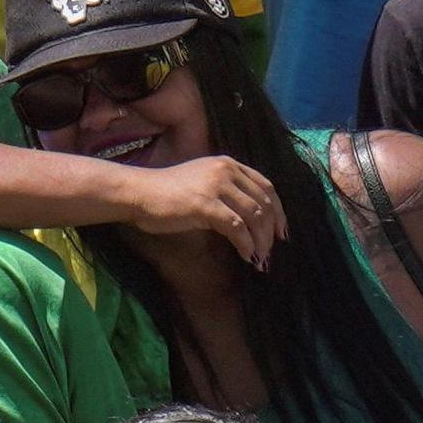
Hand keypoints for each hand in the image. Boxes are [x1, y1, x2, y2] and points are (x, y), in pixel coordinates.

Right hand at [129, 155, 286, 263]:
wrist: (141, 193)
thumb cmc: (168, 193)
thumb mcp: (204, 183)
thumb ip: (228, 192)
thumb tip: (251, 219)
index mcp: (229, 164)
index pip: (266, 186)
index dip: (279, 211)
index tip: (281, 232)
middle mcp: (226, 170)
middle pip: (264, 202)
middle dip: (271, 231)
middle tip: (270, 252)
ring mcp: (216, 186)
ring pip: (254, 216)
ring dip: (260, 241)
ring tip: (259, 259)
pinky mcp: (206, 205)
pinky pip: (237, 227)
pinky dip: (245, 244)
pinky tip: (245, 256)